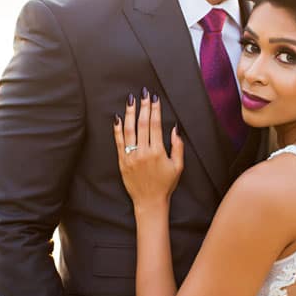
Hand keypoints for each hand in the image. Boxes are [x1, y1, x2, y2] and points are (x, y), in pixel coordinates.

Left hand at [113, 88, 182, 212]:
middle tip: (144, 94)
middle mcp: (143, 152)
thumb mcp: (178, 167)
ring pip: (129, 130)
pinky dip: (118, 129)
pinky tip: (118, 118)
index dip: (155, 110)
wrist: (149, 202)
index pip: (155, 125)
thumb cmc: (165, 185)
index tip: (155, 99)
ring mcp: (131, 156)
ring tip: (131, 100)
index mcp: (158, 152)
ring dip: (130, 113)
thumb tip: (175, 129)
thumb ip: (177, 146)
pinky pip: (118, 142)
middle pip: (142, 124)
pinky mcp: (122, 161)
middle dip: (143, 107)